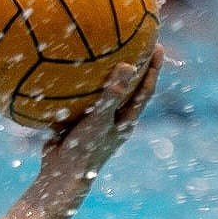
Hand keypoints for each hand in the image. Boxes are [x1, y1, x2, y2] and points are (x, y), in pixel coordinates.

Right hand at [38, 46, 161, 199]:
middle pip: (128, 89)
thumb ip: (112, 94)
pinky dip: (79, 87)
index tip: (157, 46)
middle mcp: (113, 120)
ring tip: (104, 52)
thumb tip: (127, 65)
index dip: (153, 68)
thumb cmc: (85, 150)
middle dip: (133, 67)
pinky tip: (70, 71)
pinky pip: (81, 101)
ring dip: (105, 76)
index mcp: (125, 121)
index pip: (146, 90)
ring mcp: (95, 123)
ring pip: (103, 95)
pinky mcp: (77, 124)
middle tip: (136, 43)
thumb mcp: (99, 120)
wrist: (60, 175)